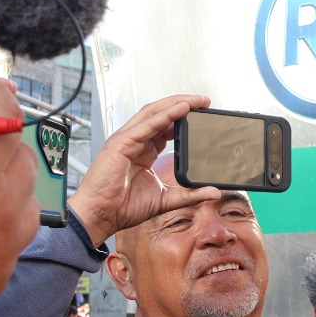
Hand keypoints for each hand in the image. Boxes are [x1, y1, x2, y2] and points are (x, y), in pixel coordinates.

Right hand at [67, 94, 219, 244]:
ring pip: (153, 113)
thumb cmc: (123, 207)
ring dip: (176, 104)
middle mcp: (134, 142)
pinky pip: (146, 125)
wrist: (101, 216)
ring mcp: (126, 140)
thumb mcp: (165, 199)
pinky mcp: (120, 143)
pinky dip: (165, 115)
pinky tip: (181, 109)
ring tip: (196, 100)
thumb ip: (190, 194)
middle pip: (160, 114)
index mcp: (143, 151)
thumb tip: (214, 192)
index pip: (165, 127)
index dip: (183, 118)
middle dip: (182, 104)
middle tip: (205, 101)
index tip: (203, 115)